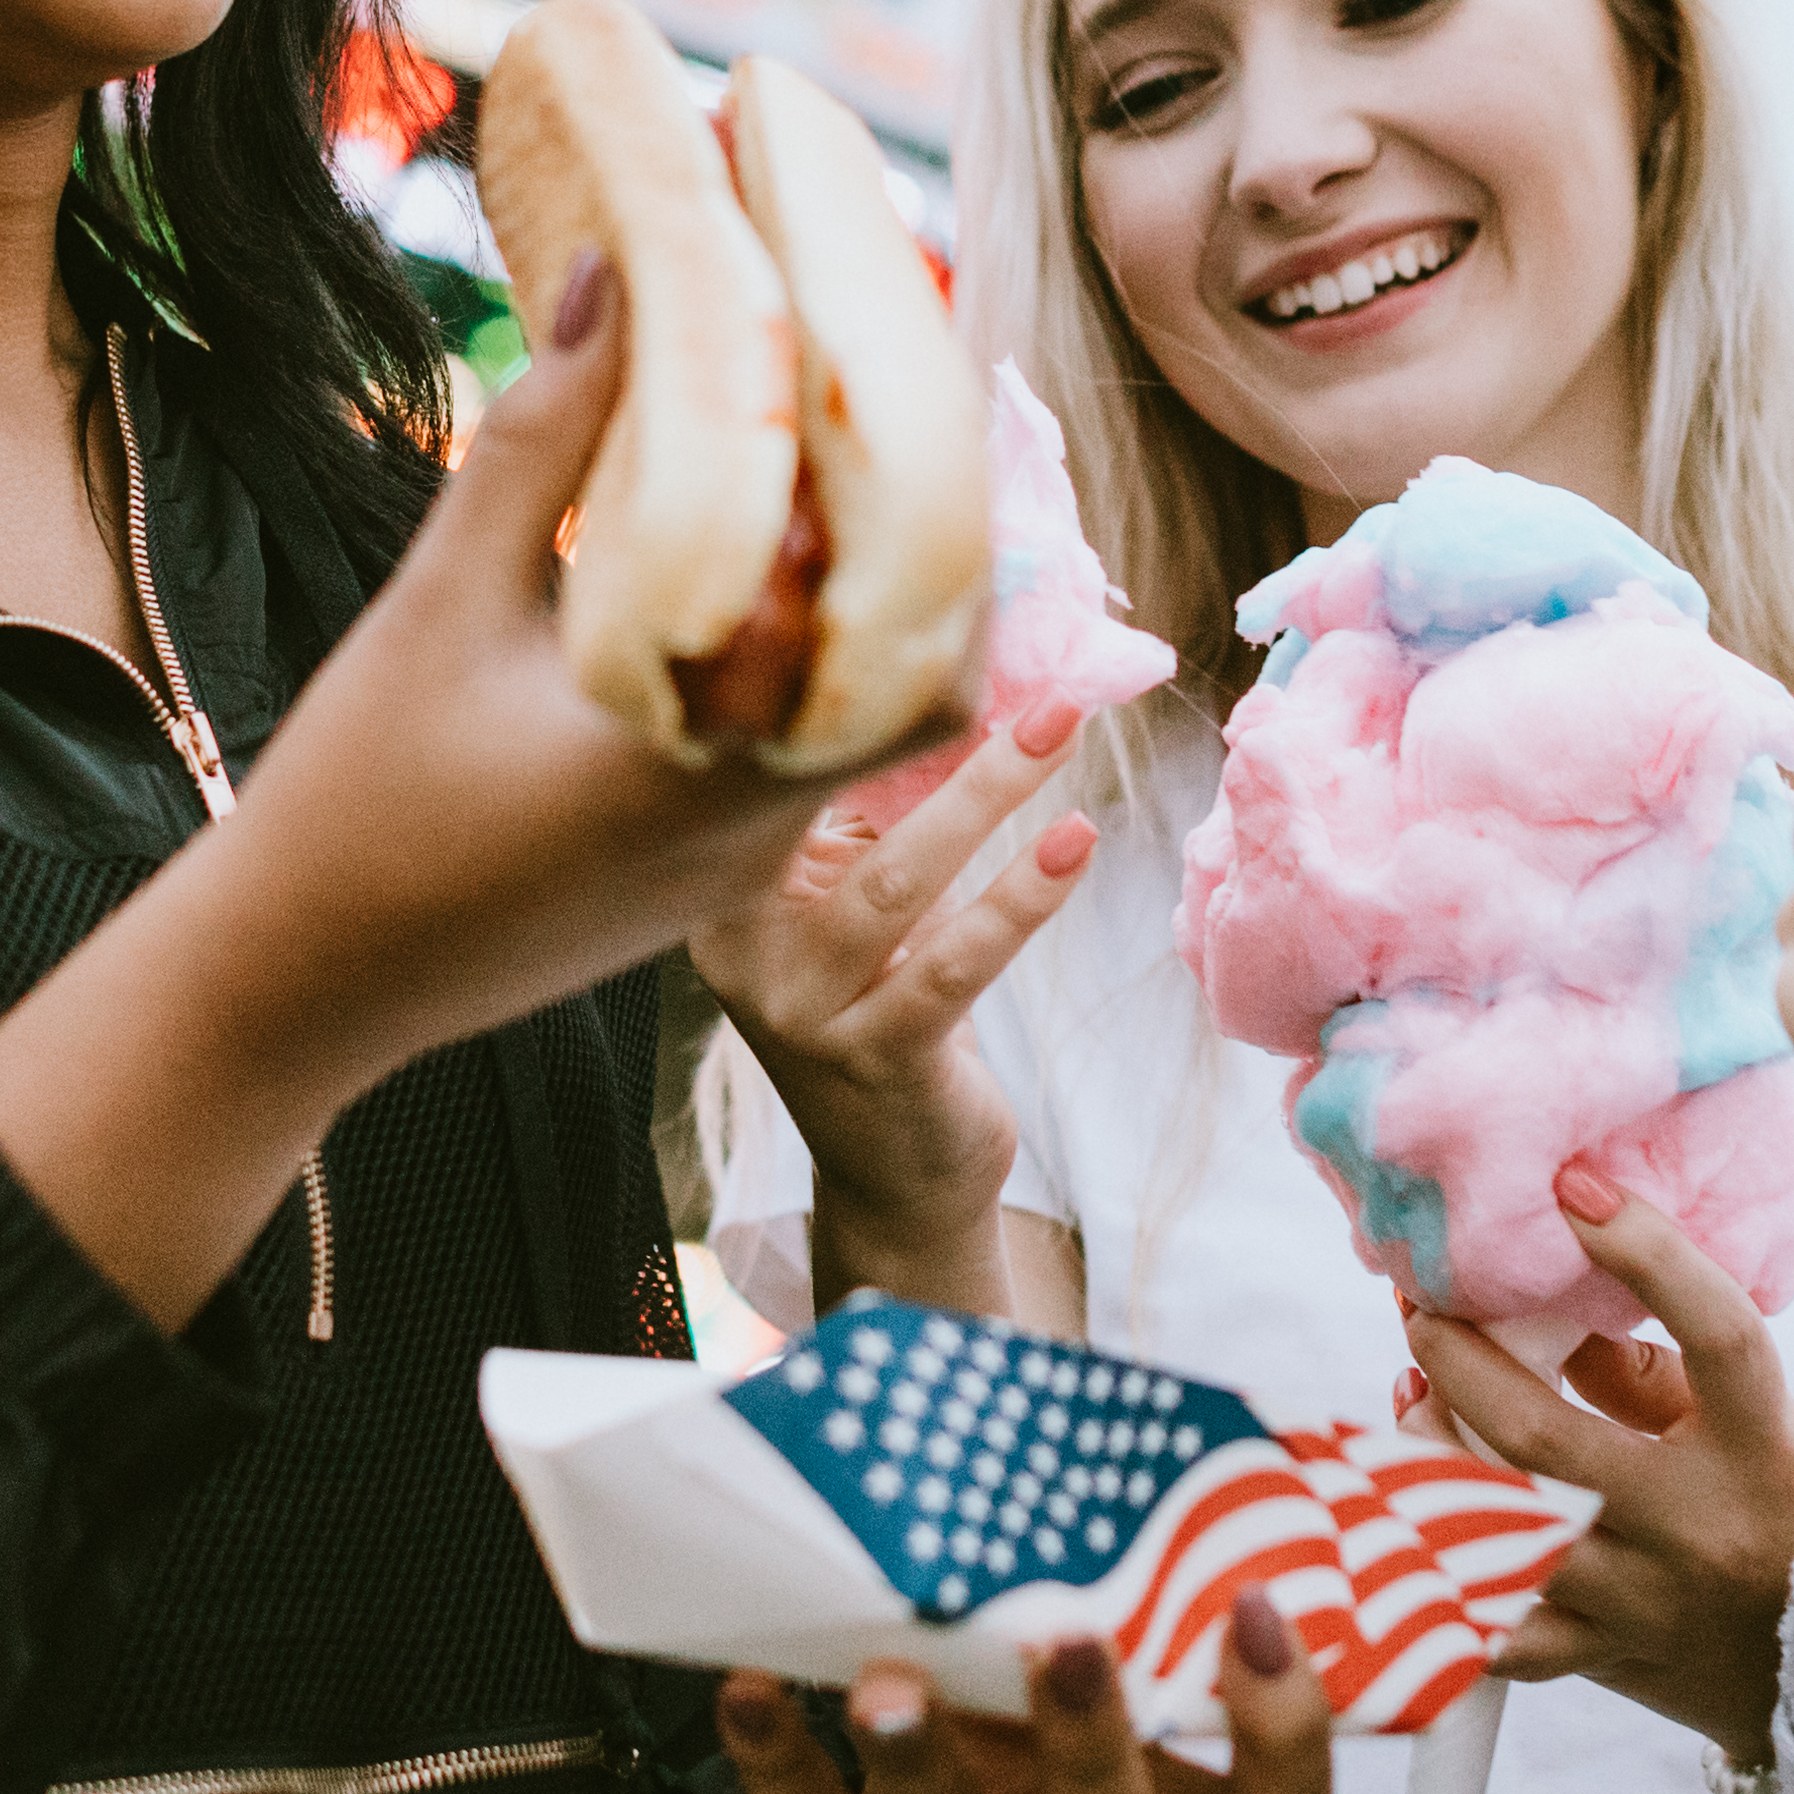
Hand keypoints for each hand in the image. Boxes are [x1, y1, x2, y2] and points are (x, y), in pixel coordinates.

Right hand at [192, 262, 870, 1078]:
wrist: (298, 982)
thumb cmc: (355, 796)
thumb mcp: (442, 601)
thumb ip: (542, 441)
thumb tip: (614, 276)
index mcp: (710, 772)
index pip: (920, 660)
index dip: (949, 538)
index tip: (920, 415)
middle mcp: (753, 838)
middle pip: (916, 689)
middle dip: (919, 561)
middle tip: (884, 433)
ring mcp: (734, 876)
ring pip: (855, 729)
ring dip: (854, 617)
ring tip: (818, 485)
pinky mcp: (700, 888)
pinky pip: (793, 768)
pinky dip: (795, 677)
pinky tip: (741, 589)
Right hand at [693, 698, 1105, 1312]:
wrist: (895, 1177)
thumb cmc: (885, 1006)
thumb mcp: (859, 903)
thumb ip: (871, 812)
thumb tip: (952, 675)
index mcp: (717, 887)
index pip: (769, 765)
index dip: (843, 689)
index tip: (922, 616)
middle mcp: (738, 946)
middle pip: (824, 805)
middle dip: (923, 720)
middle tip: (1008, 647)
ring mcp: (800, 1009)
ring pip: (896, 880)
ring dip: (990, 795)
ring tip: (1062, 726)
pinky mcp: (875, 1059)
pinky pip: (954, 960)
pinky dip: (1021, 897)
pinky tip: (1076, 841)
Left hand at [720, 1606, 1339, 1793]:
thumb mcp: (1089, 1758)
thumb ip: (1106, 1652)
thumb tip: (1084, 1459)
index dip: (1285, 1731)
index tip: (1261, 1608)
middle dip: (1091, 1744)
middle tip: (1073, 1641)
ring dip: (917, 1755)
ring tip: (890, 1680)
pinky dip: (776, 1760)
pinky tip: (749, 1692)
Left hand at [1400, 1185, 1793, 1759]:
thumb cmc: (1779, 1512)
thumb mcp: (1750, 1426)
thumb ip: (1647, 1368)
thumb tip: (1533, 1298)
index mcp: (1761, 1449)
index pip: (1718, 1335)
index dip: (1648, 1253)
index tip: (1575, 1188)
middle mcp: (1701, 1529)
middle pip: (1546, 1439)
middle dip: (1461, 1361)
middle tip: (1421, 1311)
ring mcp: (1643, 1604)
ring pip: (1494, 1530)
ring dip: (1425, 1458)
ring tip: (1410, 1403)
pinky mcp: (1598, 1657)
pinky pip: (1486, 1624)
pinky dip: (1433, 1571)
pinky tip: (1405, 1516)